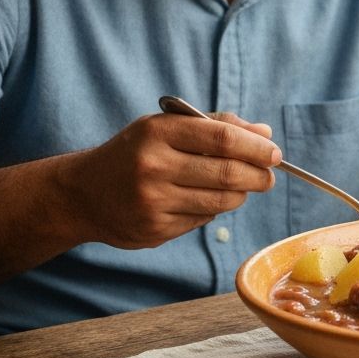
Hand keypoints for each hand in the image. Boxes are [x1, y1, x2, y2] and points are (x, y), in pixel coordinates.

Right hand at [63, 110, 280, 248]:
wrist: (83, 192)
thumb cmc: (135, 152)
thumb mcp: (167, 127)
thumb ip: (217, 126)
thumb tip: (265, 135)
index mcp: (158, 132)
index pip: (222, 138)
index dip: (255, 147)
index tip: (275, 152)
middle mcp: (154, 166)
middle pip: (226, 173)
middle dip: (258, 175)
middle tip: (270, 175)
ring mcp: (153, 202)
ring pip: (220, 202)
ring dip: (241, 195)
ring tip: (244, 186)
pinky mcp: (154, 231)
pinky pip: (202, 220)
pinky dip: (214, 211)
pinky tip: (208, 200)